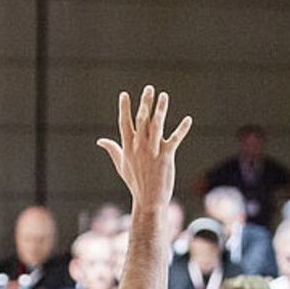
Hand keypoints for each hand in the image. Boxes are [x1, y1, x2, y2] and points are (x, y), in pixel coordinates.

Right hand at [97, 86, 191, 213]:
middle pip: (141, 119)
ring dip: (160, 109)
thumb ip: (113, 149)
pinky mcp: (166, 156)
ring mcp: (153, 151)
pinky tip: (188, 119)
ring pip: (156, 125)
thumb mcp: (121, 165)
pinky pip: (175, 139)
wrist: (148, 200)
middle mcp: (139, 146)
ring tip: (164, 96)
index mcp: (128, 147)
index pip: (124, 123)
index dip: (124, 108)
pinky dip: (182, 129)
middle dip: (144, 103)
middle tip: (148, 88)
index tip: (124, 95)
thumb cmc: (135, 183)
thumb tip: (101, 140)